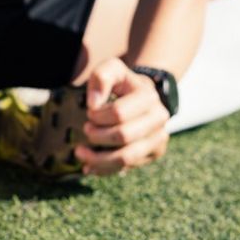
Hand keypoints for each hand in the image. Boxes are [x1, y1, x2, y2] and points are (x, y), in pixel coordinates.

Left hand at [75, 58, 170, 175]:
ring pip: (126, 158)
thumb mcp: (111, 70)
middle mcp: (159, 119)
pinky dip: (104, 169)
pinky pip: (127, 168)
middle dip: (96, 135)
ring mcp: (158, 138)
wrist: (142, 96)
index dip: (98, 116)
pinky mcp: (153, 154)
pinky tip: (89, 166)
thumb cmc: (122, 84)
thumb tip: (93, 103)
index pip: (119, 113)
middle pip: (123, 136)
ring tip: (80, 153)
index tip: (90, 113)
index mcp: (149, 98)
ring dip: (97, 158)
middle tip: (86, 129)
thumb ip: (102, 76)